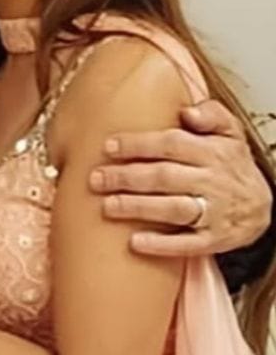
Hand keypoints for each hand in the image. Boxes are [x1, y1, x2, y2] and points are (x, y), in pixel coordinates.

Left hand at [95, 99, 271, 256]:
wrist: (262, 206)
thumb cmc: (233, 165)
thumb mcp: (230, 132)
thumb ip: (211, 114)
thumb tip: (187, 110)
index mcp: (213, 152)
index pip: (171, 144)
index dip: (138, 145)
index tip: (108, 147)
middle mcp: (213, 181)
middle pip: (165, 177)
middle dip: (127, 177)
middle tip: (95, 178)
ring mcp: (214, 212)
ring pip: (173, 208)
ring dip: (138, 207)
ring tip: (107, 205)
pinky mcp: (214, 239)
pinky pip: (188, 243)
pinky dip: (162, 244)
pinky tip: (135, 242)